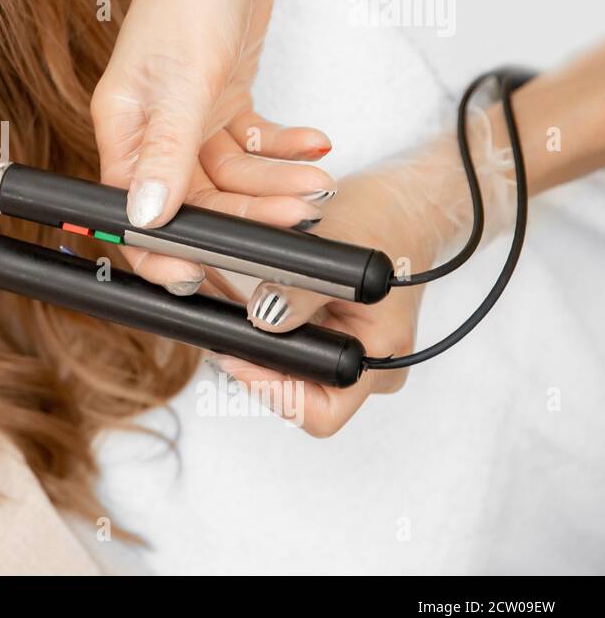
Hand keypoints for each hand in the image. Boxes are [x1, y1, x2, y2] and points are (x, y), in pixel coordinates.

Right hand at [94, 0, 334, 292]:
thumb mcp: (184, 78)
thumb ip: (166, 154)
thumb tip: (145, 220)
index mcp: (123, 128)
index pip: (134, 211)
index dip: (166, 250)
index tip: (203, 278)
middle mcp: (151, 129)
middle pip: (193, 201)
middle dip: (245, 218)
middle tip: (295, 224)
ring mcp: (188, 115)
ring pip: (229, 178)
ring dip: (275, 185)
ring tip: (317, 182)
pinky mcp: (222, 98)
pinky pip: (253, 145)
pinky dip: (283, 149)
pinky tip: (313, 144)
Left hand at [203, 167, 444, 437]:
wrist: (398, 206)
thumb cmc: (380, 223)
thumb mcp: (339, 248)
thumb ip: (302, 290)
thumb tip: (264, 320)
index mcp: (378, 357)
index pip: (320, 411)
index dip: (272, 391)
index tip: (233, 355)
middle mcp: (365, 368)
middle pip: (296, 397)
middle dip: (254, 368)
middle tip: (219, 334)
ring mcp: (346, 354)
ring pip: (288, 373)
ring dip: (254, 349)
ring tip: (224, 313)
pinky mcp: (328, 338)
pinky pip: (289, 349)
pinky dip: (262, 332)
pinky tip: (239, 305)